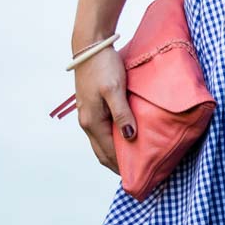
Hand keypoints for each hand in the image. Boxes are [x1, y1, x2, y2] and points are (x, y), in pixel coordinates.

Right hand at [72, 47, 134, 172]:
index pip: (108, 152)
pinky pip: (103, 131)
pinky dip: (113, 140)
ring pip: (102, 142)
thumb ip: (122, 113)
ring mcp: (88, 114)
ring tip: (133, 160)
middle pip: (102, 152)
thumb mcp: (114, 90)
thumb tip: (130, 137)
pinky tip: (126, 138)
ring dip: (115, 153)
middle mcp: (87, 122)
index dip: (122, 166)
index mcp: (92, 121)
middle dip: (117, 165)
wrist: (90, 48)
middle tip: (137, 174)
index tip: (137, 176)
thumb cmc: (103, 67)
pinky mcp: (93, 107)